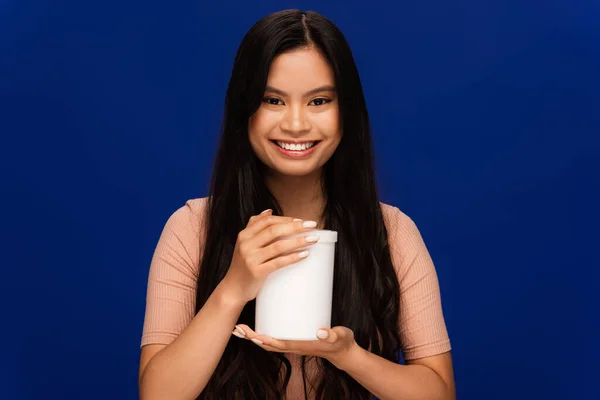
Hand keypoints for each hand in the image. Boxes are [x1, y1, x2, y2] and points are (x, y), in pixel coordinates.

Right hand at [219, 209, 318, 304]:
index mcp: (244, 235)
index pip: (267, 221)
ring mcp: (251, 258)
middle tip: (312, 226)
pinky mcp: (256, 272)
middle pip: (274, 231)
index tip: (301, 220)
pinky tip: (304, 254)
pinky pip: (278, 262)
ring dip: (298, 241)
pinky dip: (293, 257)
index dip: (286, 219)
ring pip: (278, 246)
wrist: (233, 288)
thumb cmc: (242, 265)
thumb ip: (254, 226)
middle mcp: (246, 244)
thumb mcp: (244, 243)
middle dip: (296, 227)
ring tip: (313, 239)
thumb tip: (269, 211)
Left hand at [232, 324, 358, 370]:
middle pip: (268, 344)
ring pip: (269, 343)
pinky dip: (262, 335)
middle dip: (252, 338)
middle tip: (237, 328)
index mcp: (302, 345)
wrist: (343, 352)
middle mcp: (294, 346)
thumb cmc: (341, 343)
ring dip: (253, 337)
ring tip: (240, 329)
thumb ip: (332, 334)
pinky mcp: (294, 340)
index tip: (250, 334)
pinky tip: (257, 327)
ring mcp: (293, 344)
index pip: (278, 344)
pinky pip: (274, 339)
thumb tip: (321, 332)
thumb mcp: (341, 337)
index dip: (263, 339)